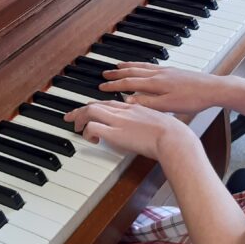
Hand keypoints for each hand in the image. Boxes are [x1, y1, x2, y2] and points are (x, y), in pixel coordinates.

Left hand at [64, 100, 197, 160]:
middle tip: (70, 117)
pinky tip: (91, 140)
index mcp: (135, 107)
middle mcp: (124, 110)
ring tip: (76, 128)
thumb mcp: (159, 124)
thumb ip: (149, 125)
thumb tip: (147, 133)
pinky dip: (87, 132)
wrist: (174, 137)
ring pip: (91, 111)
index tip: (88, 110)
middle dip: (80, 110)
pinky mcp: (115, 132)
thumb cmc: (172, 135)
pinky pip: (92, 127)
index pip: (109, 103)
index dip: (97, 106)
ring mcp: (119, 120)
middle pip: (96, 104)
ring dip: (80, 119)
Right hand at [99, 62, 227, 114]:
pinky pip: (151, 66)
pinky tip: (144, 68)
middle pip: (133, 71)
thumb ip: (147, 103)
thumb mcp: (168, 106)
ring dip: (128, 66)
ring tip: (119, 66)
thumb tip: (127, 101)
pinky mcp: (174, 71)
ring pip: (142, 67)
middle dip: (117, 73)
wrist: (213, 88)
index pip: (129, 83)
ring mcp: (167, 71)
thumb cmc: (193, 99)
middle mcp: (159, 74)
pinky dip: (142, 65)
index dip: (114, 85)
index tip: (101, 86)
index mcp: (155, 83)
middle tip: (104, 74)